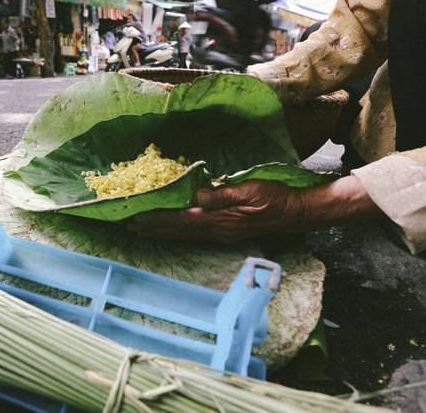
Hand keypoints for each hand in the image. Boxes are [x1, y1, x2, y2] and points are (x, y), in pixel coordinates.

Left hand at [129, 176, 380, 243]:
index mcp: (220, 220)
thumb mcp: (251, 190)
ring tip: (141, 231)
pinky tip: (170, 231)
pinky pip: (194, 235)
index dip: (157, 219)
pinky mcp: (227, 232)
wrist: (297, 212)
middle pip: (177, 231)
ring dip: (161, 233)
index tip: (136, 217)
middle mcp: (217, 231)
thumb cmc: (275, 198)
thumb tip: (197, 196)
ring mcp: (222, 234)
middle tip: (128, 227)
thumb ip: (223, 195)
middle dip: (152, 229)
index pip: (181, 220)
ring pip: (184, 235)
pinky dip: (177, 232)